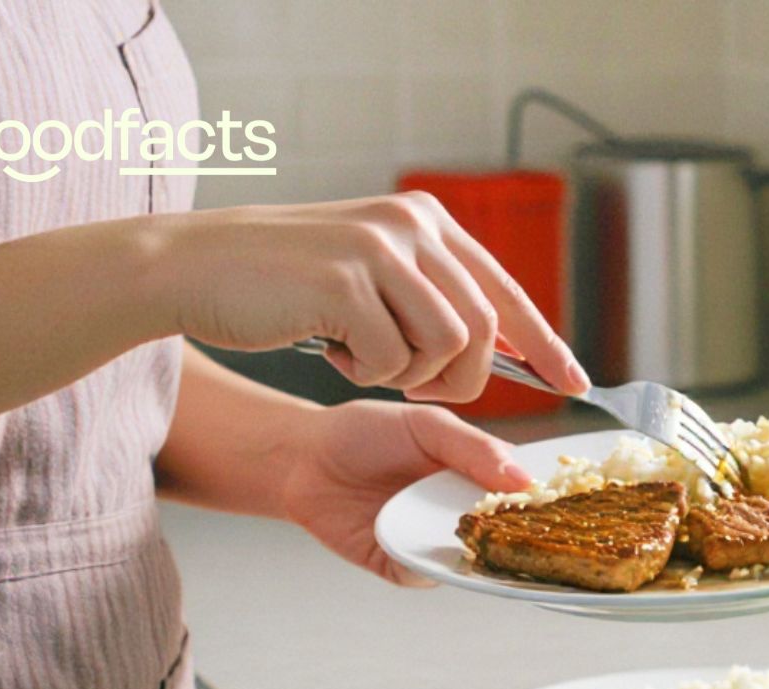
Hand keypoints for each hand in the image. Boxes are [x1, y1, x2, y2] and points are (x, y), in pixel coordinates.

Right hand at [151, 192, 588, 401]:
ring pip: (446, 347)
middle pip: (482, 328)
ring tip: (358, 354)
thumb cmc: (282, 284)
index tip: (575, 381)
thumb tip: (499, 346)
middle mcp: (411, 225)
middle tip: (413, 388)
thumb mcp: (370, 274)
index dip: (544, 341)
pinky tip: (327, 346)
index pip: (504, 289)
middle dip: (458, 378)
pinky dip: (364, 371)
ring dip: (406, 374)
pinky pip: (392, 359)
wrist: (192, 267)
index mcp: (426, 220)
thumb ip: (429, 295)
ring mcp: (380, 249)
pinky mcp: (346, 282)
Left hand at [278, 400, 530, 585]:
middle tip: (539, 529)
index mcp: (475, 476)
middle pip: (505, 536)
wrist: (302, 457)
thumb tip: (523, 478)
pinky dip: (432, 567)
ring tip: (491, 539)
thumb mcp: (427, 426)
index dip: (545, 500)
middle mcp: (459, 514)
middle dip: (523, 536)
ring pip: (471, 563)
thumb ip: (475, 448)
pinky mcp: (400, 565)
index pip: (522, 494)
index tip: (565, 500)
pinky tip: (438, 550)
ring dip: (483, 556)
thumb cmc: (364, 433)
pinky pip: (427, 575)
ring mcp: (431, 543)